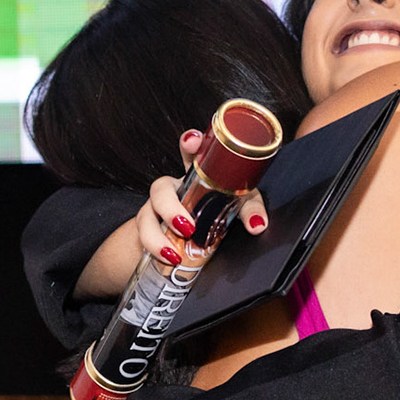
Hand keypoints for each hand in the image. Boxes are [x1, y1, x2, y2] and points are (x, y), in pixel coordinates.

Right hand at [136, 131, 268, 267]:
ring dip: (155, 236)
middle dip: (168, 206)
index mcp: (195, 176)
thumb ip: (250, 210)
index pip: (190, 154)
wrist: (194, 240)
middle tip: (188, 227)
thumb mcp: (239, 207)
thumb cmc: (218, 211)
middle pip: (160, 189)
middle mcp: (173, 190)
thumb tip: (257, 225)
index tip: (192, 141)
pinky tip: (166, 259)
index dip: (189, 144)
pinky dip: (151, 248)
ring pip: (146, 215)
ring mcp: (156, 210)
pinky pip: (141, 237)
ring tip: (173, 254)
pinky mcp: (148, 231)